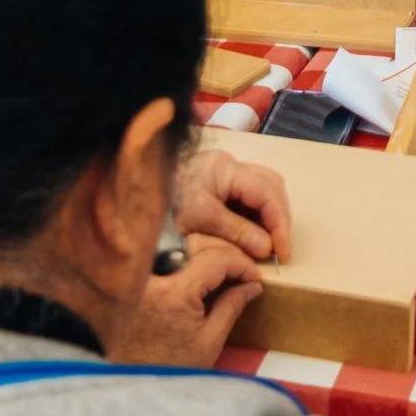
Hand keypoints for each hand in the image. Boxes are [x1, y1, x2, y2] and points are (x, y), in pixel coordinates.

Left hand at [108, 233, 262, 367]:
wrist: (128, 380)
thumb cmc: (170, 367)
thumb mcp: (209, 342)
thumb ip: (232, 306)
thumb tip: (252, 285)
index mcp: (176, 291)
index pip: (217, 257)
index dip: (241, 264)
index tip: (254, 277)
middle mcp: (155, 274)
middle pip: (198, 241)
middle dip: (226, 251)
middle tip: (242, 271)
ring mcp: (142, 273)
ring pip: (178, 241)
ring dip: (205, 248)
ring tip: (224, 269)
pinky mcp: (135, 277)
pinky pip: (162, 252)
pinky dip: (184, 254)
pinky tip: (198, 270)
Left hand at [175, 147, 291, 262]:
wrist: (134, 196)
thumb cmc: (165, 205)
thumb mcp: (200, 221)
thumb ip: (236, 232)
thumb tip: (267, 247)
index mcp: (225, 168)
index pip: (268, 194)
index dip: (280, 225)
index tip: (282, 253)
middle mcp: (229, 162)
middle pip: (272, 185)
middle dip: (279, 218)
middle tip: (279, 249)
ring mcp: (224, 169)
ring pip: (265, 186)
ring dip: (271, 214)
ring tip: (270, 242)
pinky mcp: (218, 179)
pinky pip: (250, 192)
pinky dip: (258, 212)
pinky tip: (255, 232)